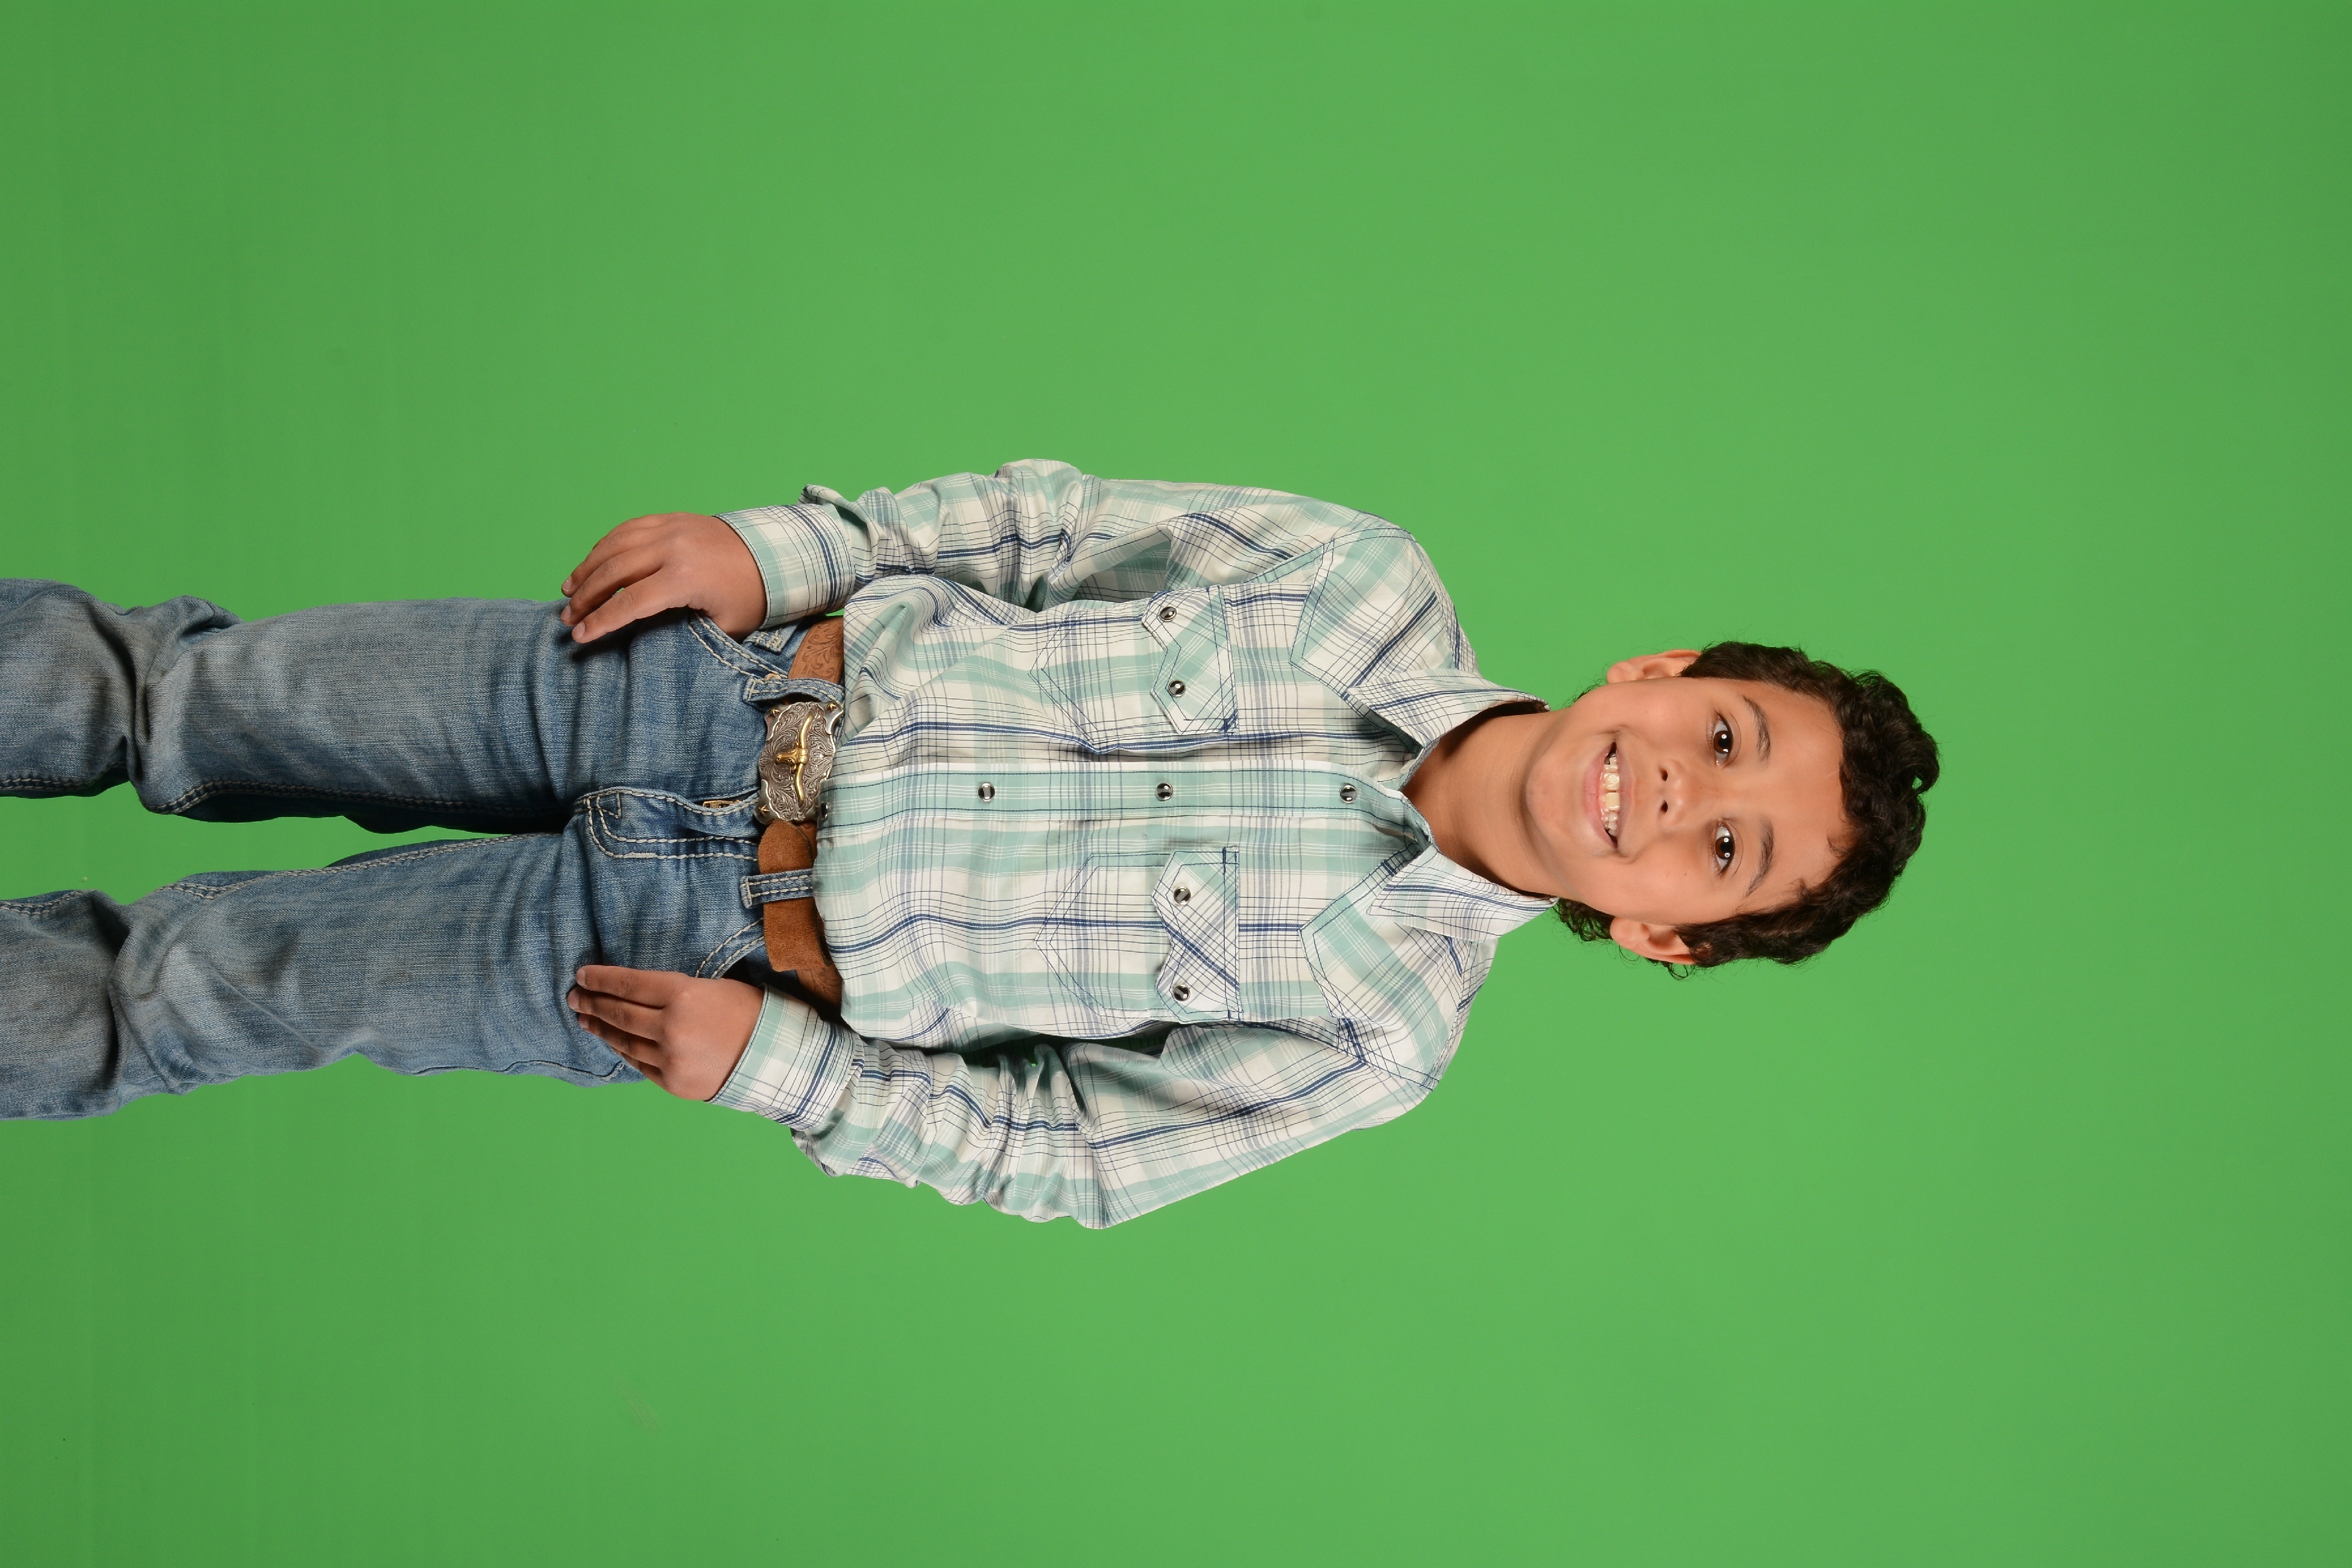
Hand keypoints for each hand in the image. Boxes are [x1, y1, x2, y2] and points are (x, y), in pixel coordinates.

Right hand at [558, 512, 766, 642]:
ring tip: (569, 590)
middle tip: (568, 617)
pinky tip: (592, 562)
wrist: (775, 555)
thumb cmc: (751, 597)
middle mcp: (674, 547)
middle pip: (614, 571)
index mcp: (687, 578)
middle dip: (587, 596)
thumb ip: (683, 631)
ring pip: (615, 545)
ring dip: (588, 568)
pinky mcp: (671, 517)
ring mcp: (671, 527)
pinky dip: (605, 545)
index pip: (631, 602)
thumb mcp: (722, 627)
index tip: (580, 636)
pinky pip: (628, 528)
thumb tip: (642, 641)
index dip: (602, 620)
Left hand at [567, 965, 764, 1100]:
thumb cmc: (750, 1013)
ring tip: (586, 1019)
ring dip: (601, 1028)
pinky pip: (639, 1063)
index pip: (628, 983)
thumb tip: (635, 992)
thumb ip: (673, 991)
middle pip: (619, 1012)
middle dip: (592, 1003)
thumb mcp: (713, 987)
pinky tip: (614, 1041)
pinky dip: (624, 1050)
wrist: (777, 1058)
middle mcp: (671, 1026)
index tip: (582, 975)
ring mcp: (670, 1058)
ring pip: (624, 1040)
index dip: (601, 979)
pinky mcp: (673, 1083)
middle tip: (575, 996)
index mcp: (684, 994)